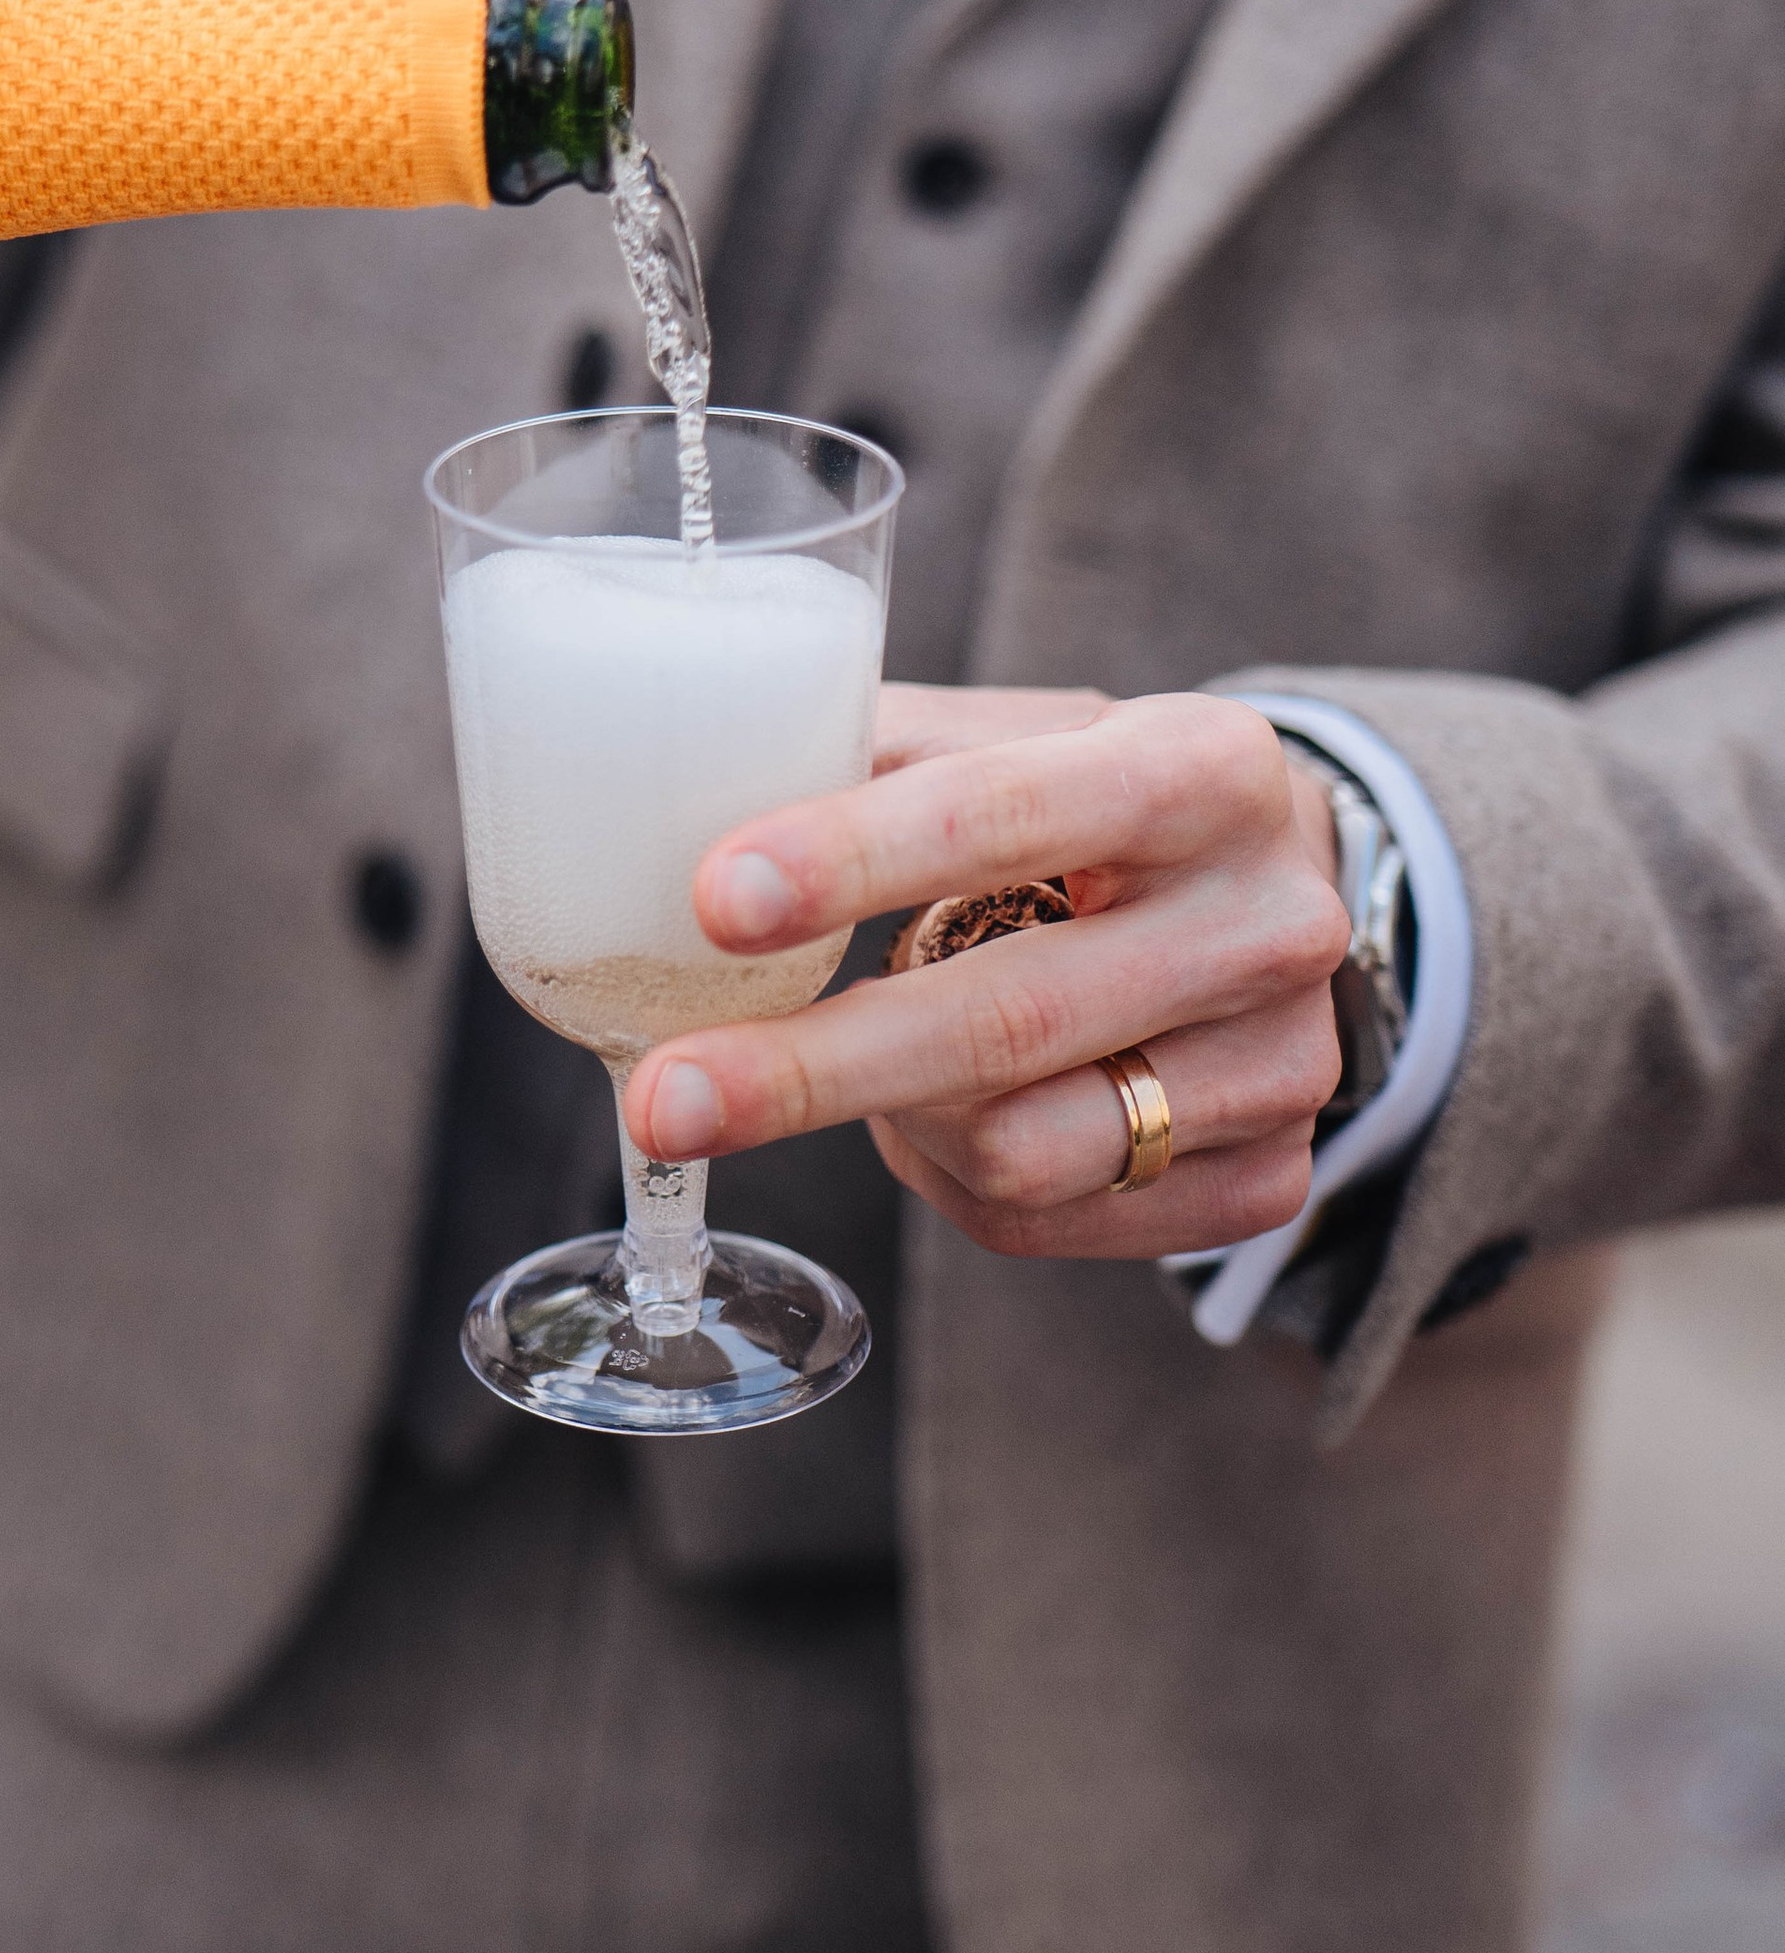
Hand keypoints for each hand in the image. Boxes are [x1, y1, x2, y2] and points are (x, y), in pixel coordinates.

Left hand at [626, 687, 1349, 1258]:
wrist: (1269, 897)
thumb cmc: (1086, 806)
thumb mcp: (1010, 736)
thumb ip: (866, 752)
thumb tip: (674, 782)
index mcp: (1202, 765)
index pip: (1008, 810)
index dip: (854, 857)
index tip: (716, 898)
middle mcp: (1268, 918)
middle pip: (1008, 1017)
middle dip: (810, 1068)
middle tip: (661, 1098)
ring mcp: (1289, 1061)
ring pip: (1019, 1143)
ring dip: (888, 1116)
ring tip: (850, 1058)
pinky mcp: (1271, 1176)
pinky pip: (1047, 1215)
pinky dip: (949, 1172)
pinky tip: (940, 1113)